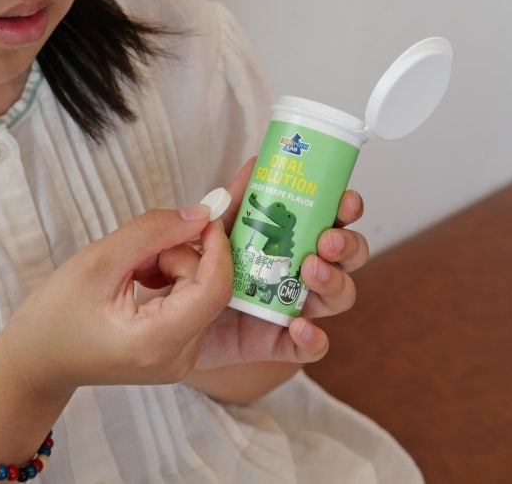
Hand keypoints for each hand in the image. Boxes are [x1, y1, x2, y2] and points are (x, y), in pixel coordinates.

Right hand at [2, 205, 232, 394]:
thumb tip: (200, 214)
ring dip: (173, 268)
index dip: (216, 247)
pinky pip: (193, 303)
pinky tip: (140, 282)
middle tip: (137, 253)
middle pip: (208, 288)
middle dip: (179, 256)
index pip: (213, 289)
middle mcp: (177, 359)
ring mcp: (180, 360)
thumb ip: (152, 232)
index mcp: (156, 342)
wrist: (39, 360)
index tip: (203, 217)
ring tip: (132, 271)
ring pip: (202, 292)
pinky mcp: (177, 352)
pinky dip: (172, 281)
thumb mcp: (99, 260)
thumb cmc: (56, 314)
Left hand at [193, 157, 368, 369]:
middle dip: (347, 246)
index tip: (345, 202)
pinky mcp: (274, 341)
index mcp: (291, 238)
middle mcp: (298, 271)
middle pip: (346, 258)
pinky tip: (297, 326)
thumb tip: (257, 164)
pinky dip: (312, 339)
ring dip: (334, 282)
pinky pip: (307, 347)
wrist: (164, 311)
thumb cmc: (194, 265)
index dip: (347, 210)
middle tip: (326, 241)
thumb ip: (235, 200)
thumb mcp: (212, 228)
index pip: (333, 220)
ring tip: (310, 271)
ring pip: (337, 298)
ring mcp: (290, 306)